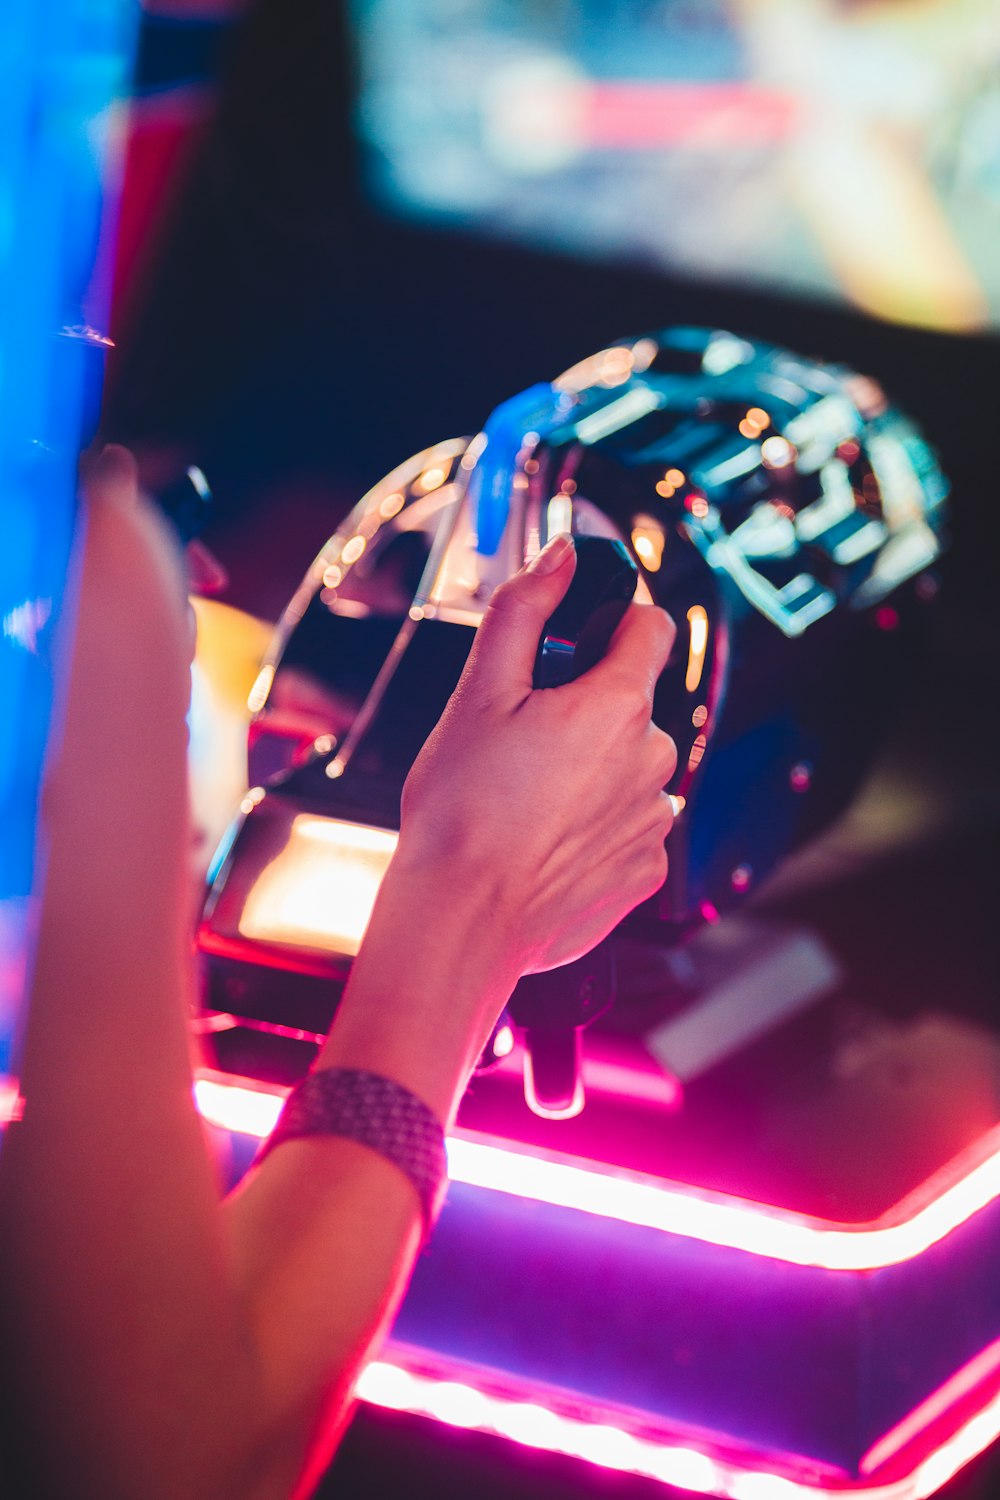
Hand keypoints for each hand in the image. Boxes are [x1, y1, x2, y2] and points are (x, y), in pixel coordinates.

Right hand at [397, 535, 677, 976]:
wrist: (462, 917)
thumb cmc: (462, 809)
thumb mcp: (479, 691)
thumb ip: (524, 609)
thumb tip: (561, 555)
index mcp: (617, 707)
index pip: (650, 628)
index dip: (613, 622)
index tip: (579, 640)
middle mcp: (653, 762)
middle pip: (631, 706)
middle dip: (585, 710)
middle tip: (521, 739)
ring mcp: (653, 823)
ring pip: (629, 769)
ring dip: (591, 772)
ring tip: (526, 799)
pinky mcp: (644, 874)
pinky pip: (627, 829)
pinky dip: (593, 828)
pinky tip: (543, 842)